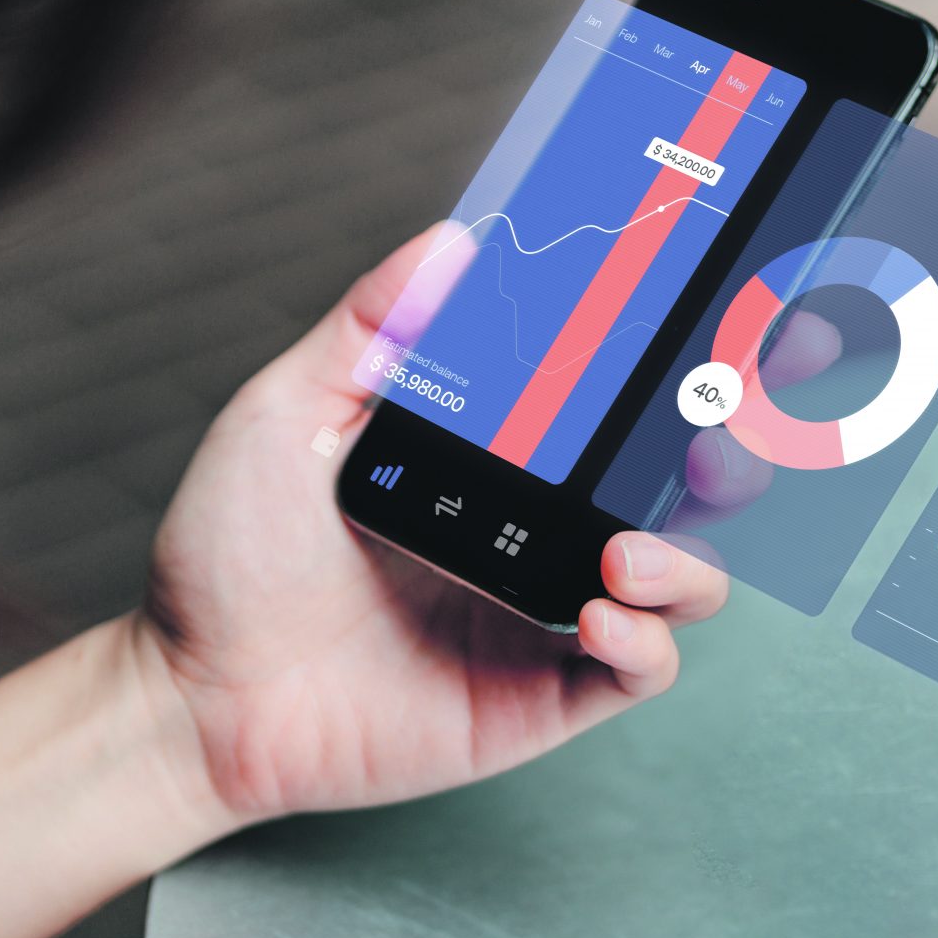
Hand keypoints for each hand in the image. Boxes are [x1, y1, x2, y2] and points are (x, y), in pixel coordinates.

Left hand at [130, 228, 730, 831]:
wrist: (197, 695)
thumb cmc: (231, 555)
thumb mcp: (287, 417)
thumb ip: (368, 330)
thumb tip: (452, 241)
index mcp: (496, 455)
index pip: (614, 400)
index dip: (689, 360)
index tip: (738, 312)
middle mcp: (537, 529)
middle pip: (678, 484)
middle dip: (735, 447)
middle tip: (740, 422)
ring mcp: (547, 613)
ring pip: (682, 580)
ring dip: (686, 558)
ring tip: (625, 552)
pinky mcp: (541, 695)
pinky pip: (637, 670)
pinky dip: (645, 641)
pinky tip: (598, 615)